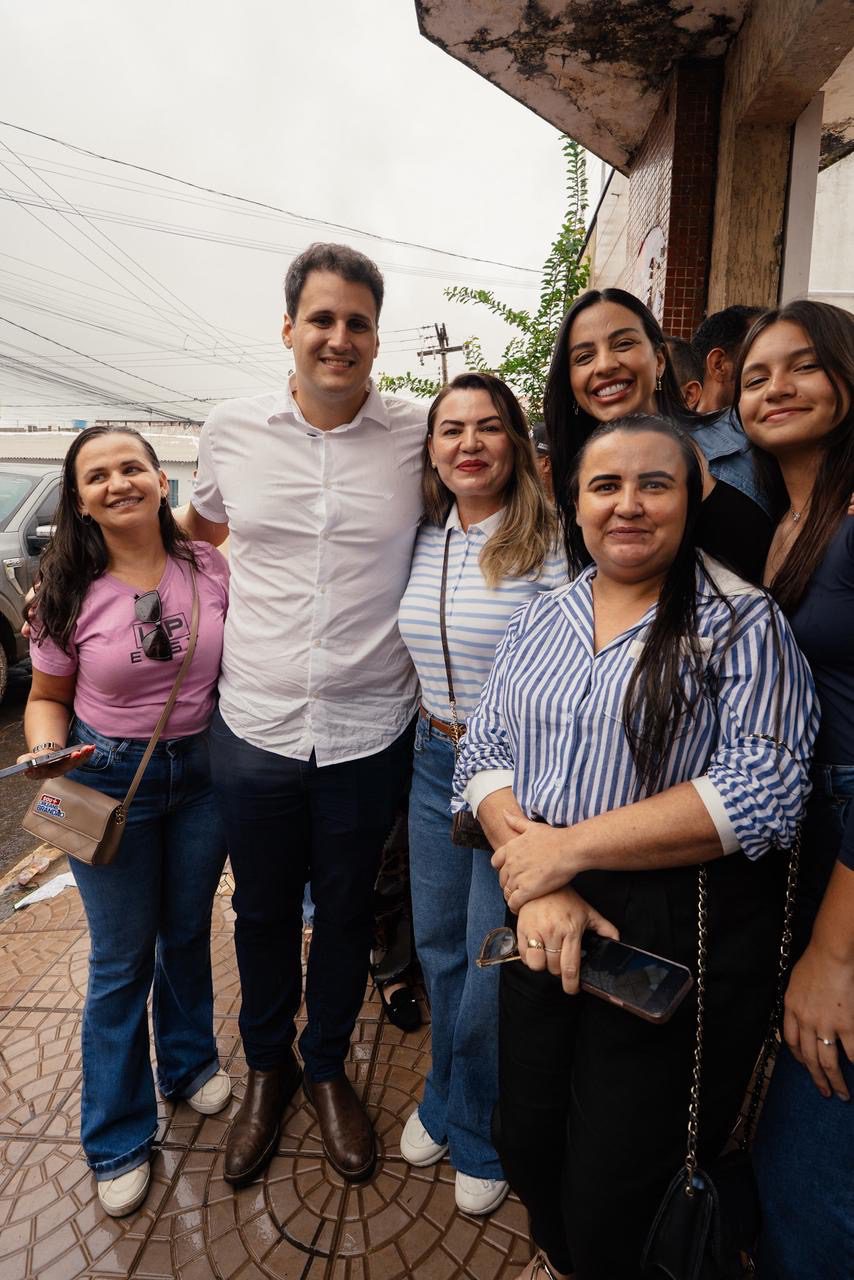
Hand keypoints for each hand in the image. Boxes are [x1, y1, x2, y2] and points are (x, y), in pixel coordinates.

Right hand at [17, 745, 92, 779]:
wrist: (45, 759)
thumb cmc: (35, 760)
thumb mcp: (26, 760)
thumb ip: (24, 762)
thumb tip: (27, 766)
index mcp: (43, 773)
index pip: (44, 772)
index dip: (53, 768)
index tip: (56, 763)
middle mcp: (57, 772)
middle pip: (65, 767)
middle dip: (72, 760)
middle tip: (75, 754)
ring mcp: (67, 767)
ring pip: (76, 762)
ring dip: (83, 755)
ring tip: (87, 748)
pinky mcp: (74, 762)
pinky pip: (82, 758)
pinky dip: (87, 753)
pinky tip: (92, 747)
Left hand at [492, 812, 576, 910]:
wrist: (570, 849)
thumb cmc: (555, 838)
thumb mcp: (533, 827)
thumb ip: (516, 822)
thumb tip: (503, 812)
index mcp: (510, 848)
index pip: (496, 863)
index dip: (503, 869)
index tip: (512, 872)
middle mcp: (511, 863)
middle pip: (502, 879)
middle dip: (509, 883)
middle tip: (520, 886)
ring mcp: (518, 877)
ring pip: (507, 891)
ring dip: (513, 895)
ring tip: (523, 898)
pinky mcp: (527, 891)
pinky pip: (514, 902)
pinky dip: (515, 906)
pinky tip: (521, 907)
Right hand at [516, 887, 618, 994]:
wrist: (541, 884)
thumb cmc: (565, 899)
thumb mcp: (587, 911)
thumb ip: (604, 928)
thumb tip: (616, 941)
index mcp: (571, 931)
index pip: (570, 967)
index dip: (571, 984)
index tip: (572, 989)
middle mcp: (553, 933)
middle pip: (554, 968)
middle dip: (558, 971)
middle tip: (561, 963)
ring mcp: (535, 932)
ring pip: (537, 965)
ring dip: (543, 965)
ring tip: (548, 956)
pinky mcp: (521, 930)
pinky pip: (524, 956)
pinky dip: (530, 958)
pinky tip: (536, 950)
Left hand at [782, 939, 853, 1099]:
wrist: (831, 954)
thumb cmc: (816, 961)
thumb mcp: (797, 982)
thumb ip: (798, 1000)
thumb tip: (801, 1012)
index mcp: (791, 1009)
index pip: (790, 1041)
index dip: (798, 1057)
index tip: (804, 1065)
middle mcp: (805, 1021)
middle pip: (808, 1058)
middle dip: (817, 1078)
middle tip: (825, 1092)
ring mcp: (825, 1025)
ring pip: (827, 1062)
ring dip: (835, 1081)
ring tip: (842, 1094)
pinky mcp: (846, 1025)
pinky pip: (851, 1052)